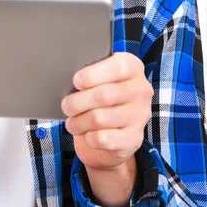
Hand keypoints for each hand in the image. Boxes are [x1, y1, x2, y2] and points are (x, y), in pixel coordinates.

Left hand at [61, 52, 153, 170]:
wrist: (115, 128)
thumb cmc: (101, 94)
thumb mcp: (99, 77)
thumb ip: (89, 73)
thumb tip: (67, 80)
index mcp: (133, 68)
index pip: (118, 68)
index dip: (92, 75)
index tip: (76, 82)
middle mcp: (141, 91)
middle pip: (104, 96)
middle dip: (77, 102)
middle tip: (66, 106)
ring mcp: (140, 116)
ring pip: (99, 119)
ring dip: (79, 122)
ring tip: (72, 121)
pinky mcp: (133, 139)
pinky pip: (102, 138)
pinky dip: (88, 137)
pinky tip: (86, 133)